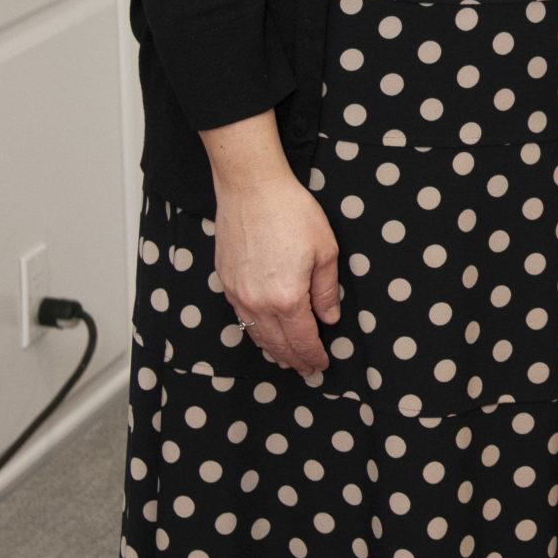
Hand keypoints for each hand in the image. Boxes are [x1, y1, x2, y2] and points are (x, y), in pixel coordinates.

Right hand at [201, 113, 341, 375]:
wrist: (251, 188)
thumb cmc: (291, 212)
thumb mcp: (325, 250)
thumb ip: (327, 291)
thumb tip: (330, 318)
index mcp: (288, 297)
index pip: (303, 339)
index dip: (314, 355)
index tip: (321, 364)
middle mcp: (260, 302)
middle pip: (278, 343)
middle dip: (295, 359)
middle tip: (306, 370)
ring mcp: (239, 294)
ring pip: (257, 334)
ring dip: (274, 350)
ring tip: (287, 359)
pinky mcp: (227, 282)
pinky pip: (242, 318)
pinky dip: (255, 332)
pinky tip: (264, 334)